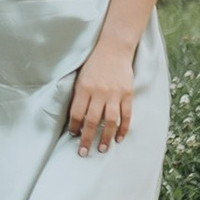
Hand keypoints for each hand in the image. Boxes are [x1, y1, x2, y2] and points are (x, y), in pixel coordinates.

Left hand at [66, 37, 136, 155]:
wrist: (114, 47)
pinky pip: (126, 115)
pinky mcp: (127, 93)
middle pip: (92, 121)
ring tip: (102, 149)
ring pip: (110, 121)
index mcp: (84, 88)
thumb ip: (79, 95)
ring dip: (105, 137)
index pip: (77, 113)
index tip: (73, 135)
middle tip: (83, 152)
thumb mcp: (80, 76)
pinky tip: (119, 138)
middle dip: (87, 139)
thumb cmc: (94, 63)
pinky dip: (123, 128)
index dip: (74, 126)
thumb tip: (75, 117)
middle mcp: (99, 92)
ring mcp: (115, 94)